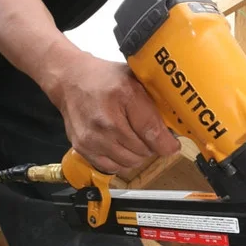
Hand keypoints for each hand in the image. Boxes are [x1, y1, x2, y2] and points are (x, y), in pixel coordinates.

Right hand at [50, 55, 179, 174]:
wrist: (70, 81)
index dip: (167, 143)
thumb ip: (155, 100)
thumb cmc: (104, 79)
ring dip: (137, 155)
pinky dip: (121, 161)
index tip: (172, 145)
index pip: (152, 131)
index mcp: (123, 95)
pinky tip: (121, 146)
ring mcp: (92, 137)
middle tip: (150, 136)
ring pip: (129, 161)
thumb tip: (176, 124)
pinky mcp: (83, 148)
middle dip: (151, 146)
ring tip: (135, 140)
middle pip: (142, 150)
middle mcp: (106, 120)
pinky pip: (113, 167)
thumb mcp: (135, 79)